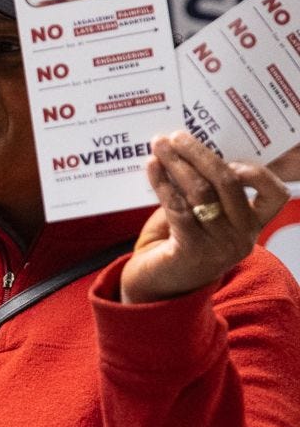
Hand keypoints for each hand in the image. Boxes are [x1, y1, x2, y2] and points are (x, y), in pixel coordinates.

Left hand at [121, 133, 287, 304]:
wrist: (156, 290)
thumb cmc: (178, 245)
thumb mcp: (202, 216)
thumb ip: (206, 189)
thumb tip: (191, 148)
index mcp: (253, 225)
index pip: (275, 193)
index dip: (255, 169)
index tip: (225, 152)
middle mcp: (243, 236)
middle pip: (229, 182)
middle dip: (201, 154)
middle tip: (177, 136)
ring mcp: (219, 246)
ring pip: (201, 192)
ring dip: (177, 164)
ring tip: (159, 145)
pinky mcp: (191, 251)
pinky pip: (178, 207)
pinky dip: (162, 183)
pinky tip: (151, 167)